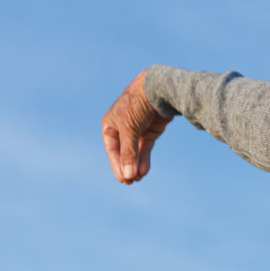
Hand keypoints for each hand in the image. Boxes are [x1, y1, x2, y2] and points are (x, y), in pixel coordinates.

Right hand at [102, 69, 169, 183]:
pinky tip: (144, 171)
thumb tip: (128, 175)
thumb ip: (128, 152)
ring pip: (134, 152)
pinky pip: (145, 148)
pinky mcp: (150, 130)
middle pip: (123, 152)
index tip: (122, 178)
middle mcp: (122, 128)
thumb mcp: (129, 129)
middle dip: (126, 167)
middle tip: (129, 182)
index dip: (117, 164)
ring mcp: (137, 130)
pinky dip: (144, 159)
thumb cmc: (137, 105)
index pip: (112, 149)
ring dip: (135, 165)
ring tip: (137, 179)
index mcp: (110, 125)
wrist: (159, 88)